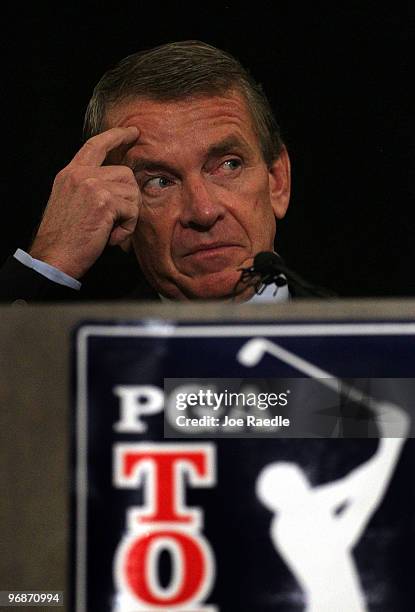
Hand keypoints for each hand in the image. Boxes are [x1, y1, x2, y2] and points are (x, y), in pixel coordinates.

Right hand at [29, 126, 139, 278]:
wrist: (54, 256)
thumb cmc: (65, 238)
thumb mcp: (72, 203)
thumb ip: (91, 188)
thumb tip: (123, 185)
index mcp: (70, 174)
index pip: (95, 145)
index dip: (116, 136)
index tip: (133, 132)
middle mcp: (80, 175)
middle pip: (126, 174)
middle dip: (129, 199)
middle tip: (114, 222)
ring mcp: (92, 185)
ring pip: (132, 192)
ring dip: (128, 216)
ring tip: (109, 230)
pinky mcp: (104, 201)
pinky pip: (132, 211)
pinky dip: (127, 229)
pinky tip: (110, 237)